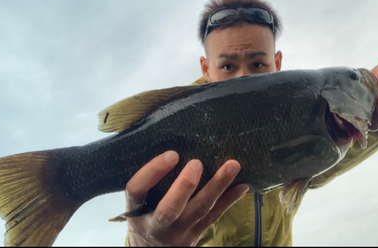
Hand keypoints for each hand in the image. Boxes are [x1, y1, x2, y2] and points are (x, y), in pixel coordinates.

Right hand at [125, 151, 248, 245]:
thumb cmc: (144, 216)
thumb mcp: (138, 202)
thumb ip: (150, 182)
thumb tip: (172, 142)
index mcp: (136, 210)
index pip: (137, 190)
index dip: (152, 172)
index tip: (171, 154)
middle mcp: (155, 224)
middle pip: (169, 209)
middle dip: (185, 186)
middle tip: (197, 163)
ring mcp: (178, 232)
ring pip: (199, 210)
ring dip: (217, 187)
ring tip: (232, 166)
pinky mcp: (196, 235)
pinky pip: (214, 217)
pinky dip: (229, 200)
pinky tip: (242, 185)